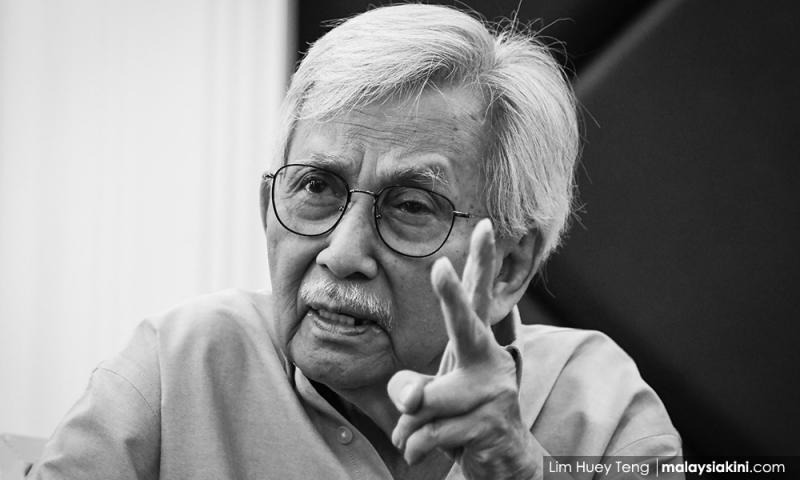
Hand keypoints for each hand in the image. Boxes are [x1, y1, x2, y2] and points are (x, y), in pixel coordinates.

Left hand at [387, 219, 536, 479]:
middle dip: (451, 295)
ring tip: (413, 434)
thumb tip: (411, 400)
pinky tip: (422, 450)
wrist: (504, 461)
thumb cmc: (464, 415)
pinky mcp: (488, 425)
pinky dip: (414, 445)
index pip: (479, 296)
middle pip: (466, 324)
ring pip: (426, 400)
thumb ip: (417, 387)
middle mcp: (491, 361)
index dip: (481, 261)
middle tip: (441, 266)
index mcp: (478, 345)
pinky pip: (428, 432)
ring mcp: (493, 393)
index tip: (485, 226)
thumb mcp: (436, 395)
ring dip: (408, 426)